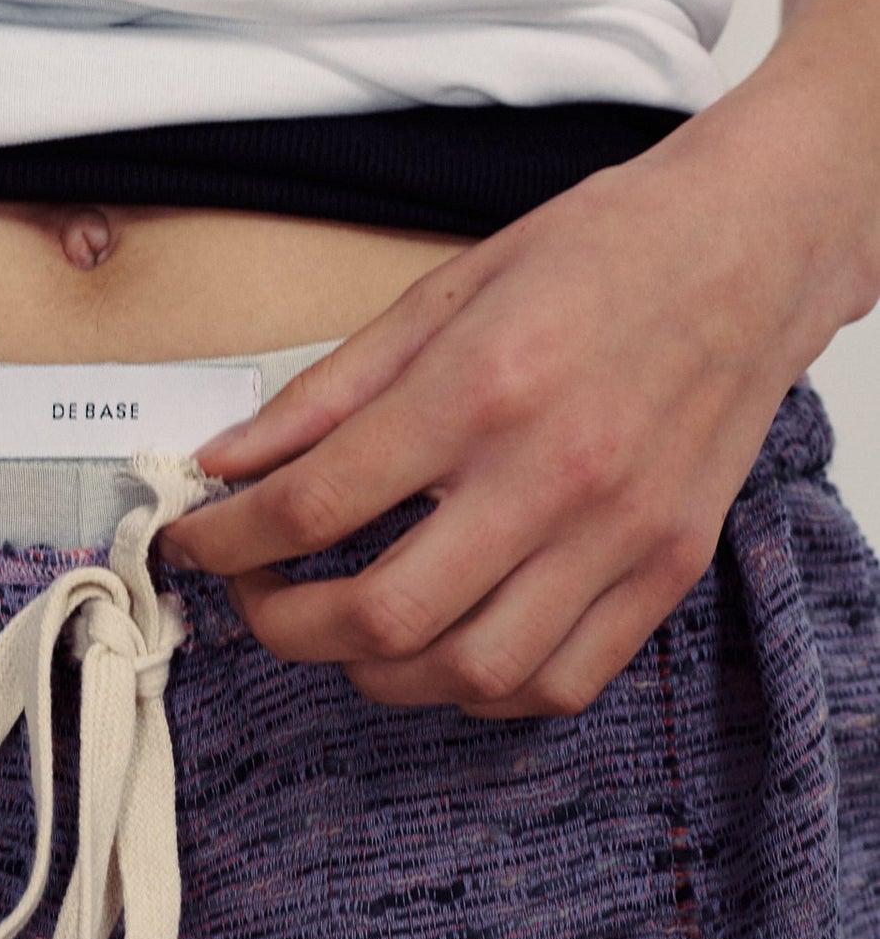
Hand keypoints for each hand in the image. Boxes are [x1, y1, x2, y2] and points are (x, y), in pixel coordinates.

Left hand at [156, 101, 859, 718]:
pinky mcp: (666, 572)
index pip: (314, 501)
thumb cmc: (597, 254)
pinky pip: (557, 683)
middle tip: (256, 594)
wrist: (747, 252)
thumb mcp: (441, 291)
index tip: (191, 542)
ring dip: (374, 671)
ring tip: (342, 626)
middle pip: (383, 615)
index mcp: (482, 387)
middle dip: (283, 625)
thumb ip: (328, 391)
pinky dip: (477, 686)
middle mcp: (553, 474)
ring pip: (468, 671)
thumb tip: (228, 461)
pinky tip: (443, 643)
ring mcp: (620, 535)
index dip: (226, 539)